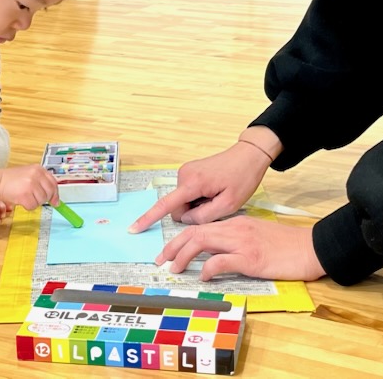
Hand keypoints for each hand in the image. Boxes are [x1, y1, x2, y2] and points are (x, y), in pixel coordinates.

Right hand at [0, 164, 57, 210]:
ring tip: (24, 197)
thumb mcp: (28, 174)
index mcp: (39, 169)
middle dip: (43, 199)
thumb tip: (53, 197)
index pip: (53, 183)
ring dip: (34, 202)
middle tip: (34, 200)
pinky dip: (28, 207)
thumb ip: (40, 181)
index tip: (55, 202)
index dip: (55, 194)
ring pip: (41, 201)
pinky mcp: (25, 194)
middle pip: (49, 193)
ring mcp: (31, 184)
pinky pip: (33, 206)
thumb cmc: (11, 180)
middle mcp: (37, 175)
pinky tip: (21, 201)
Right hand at [128, 141, 270, 232]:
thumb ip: (203, 217)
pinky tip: (213, 190)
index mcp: (193, 183)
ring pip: (183, 202)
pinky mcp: (189, 171)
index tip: (134, 228)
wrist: (249, 155)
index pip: (166, 205)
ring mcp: (186, 171)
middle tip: (216, 203)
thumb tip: (185, 219)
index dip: (149, 218)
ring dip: (198, 204)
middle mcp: (184, 175)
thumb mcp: (228, 204)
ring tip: (217, 194)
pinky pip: (188, 193)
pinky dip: (198, 197)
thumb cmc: (242, 178)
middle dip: (193, 212)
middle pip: (178, 207)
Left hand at [157, 216, 325, 281]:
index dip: (180, 238)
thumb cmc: (285, 245)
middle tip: (161, 260)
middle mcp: (235, 228)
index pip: (201, 226)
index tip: (168, 251)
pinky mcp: (251, 258)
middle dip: (174, 246)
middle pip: (195, 232)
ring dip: (184, 255)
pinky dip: (207, 268)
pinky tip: (203, 276)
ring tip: (174, 268)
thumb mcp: (256, 235)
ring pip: (202, 241)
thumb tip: (216, 254)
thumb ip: (236, 240)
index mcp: (236, 222)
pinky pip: (221, 261)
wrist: (309, 247)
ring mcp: (242, 242)